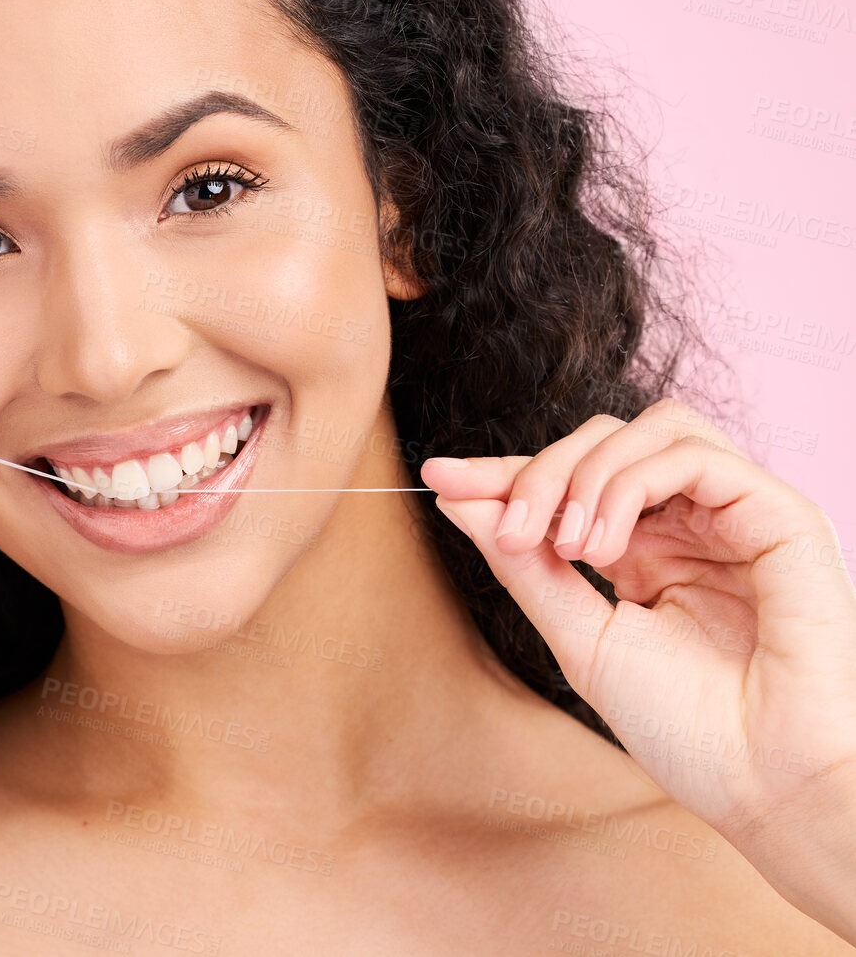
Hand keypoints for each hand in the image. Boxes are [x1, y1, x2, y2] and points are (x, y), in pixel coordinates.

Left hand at [420, 397, 855, 937]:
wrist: (765, 787)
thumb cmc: (686, 730)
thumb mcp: (580, 636)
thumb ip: (524, 565)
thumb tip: (458, 498)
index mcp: (647, 549)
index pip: (570, 481)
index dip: (504, 473)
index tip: (439, 476)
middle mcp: (690, 521)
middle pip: (601, 440)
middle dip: (538, 472)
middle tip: (512, 532)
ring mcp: (735, 512)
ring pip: (646, 429)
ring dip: (585, 473)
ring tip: (568, 546)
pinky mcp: (779, 512)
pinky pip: (690, 451)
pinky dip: (629, 482)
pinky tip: (604, 545)